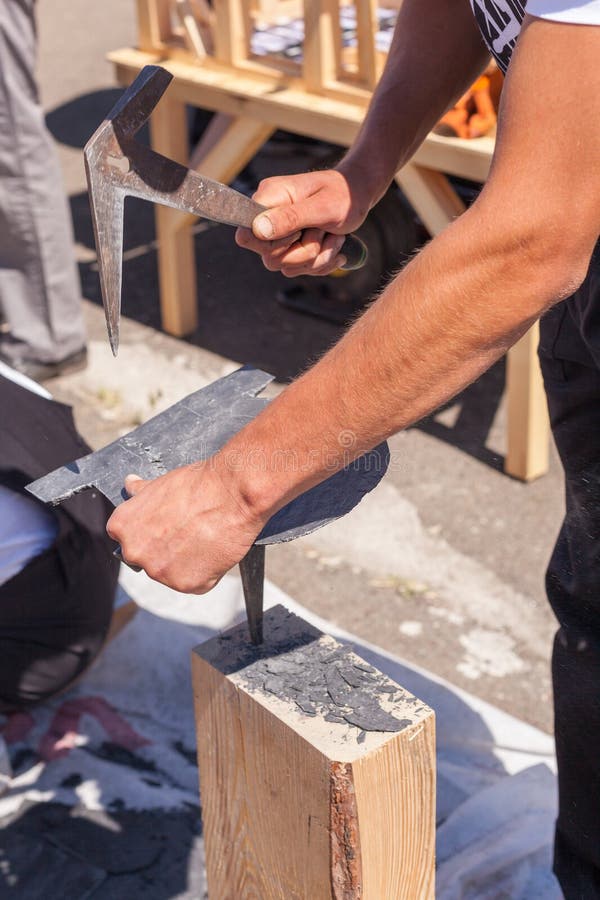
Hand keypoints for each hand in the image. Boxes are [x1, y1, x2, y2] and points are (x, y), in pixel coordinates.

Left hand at [106, 462, 266, 593]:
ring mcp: (159, 571)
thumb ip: (141, 493)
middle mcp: (135, 552)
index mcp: (122, 527)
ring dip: (186, 563)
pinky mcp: (186, 584)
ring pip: (172, 574)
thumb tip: (130, 484)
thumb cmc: (197, 485)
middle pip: (148, 560)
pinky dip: (207, 572)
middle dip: (165, 550)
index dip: (149, 534)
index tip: (165, 528)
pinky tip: (213, 550)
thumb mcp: (160, 484)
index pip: (127, 539)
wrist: (231, 493)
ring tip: (204, 539)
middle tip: (187, 533)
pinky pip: (196, 584)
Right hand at [235, 168, 370, 275]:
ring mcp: (279, 235)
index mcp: (270, 198)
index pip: (247, 234)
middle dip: (305, 251)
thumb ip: (290, 217)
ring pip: (286, 267)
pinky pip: (298, 269)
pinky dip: (320, 263)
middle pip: (269, 257)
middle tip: (324, 231)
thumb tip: (257, 229)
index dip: (272, 243)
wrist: (357, 197)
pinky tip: (333, 246)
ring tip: (334, 237)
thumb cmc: (343, 194)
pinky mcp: (290, 248)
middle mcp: (268, 217)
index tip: (298, 232)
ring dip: (317, 257)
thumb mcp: (322, 206)